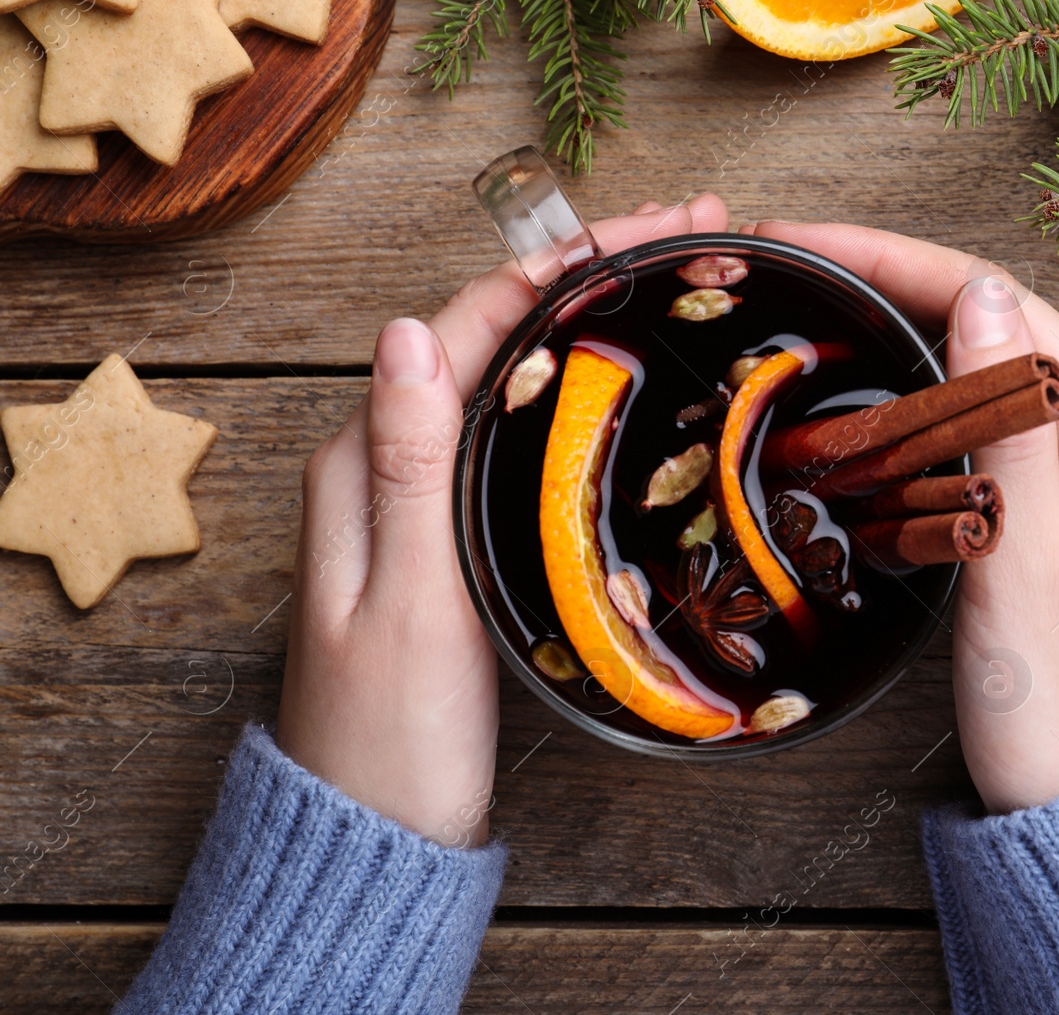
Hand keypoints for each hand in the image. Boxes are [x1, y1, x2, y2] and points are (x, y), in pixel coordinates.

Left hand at [277, 195, 730, 845]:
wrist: (376, 835)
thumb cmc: (392, 734)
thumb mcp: (408, 601)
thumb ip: (407, 466)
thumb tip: (412, 328)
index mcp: (361, 461)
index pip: (466, 324)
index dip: (560, 262)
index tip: (651, 228)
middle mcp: (383, 462)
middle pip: (492, 334)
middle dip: (589, 271)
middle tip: (692, 235)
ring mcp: (417, 497)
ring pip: (510, 376)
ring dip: (588, 317)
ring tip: (675, 281)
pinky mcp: (449, 534)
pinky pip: (514, 431)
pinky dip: (575, 386)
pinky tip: (624, 379)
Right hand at [744, 221, 1058, 814]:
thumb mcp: (1028, 571)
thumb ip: (1010, 431)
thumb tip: (984, 294)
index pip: (1002, 304)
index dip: (897, 259)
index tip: (804, 242)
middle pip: (991, 324)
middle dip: (887, 282)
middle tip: (784, 269)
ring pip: (979, 374)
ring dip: (896, 335)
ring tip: (804, 313)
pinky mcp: (1051, 515)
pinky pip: (978, 429)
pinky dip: (914, 402)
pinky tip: (860, 400)